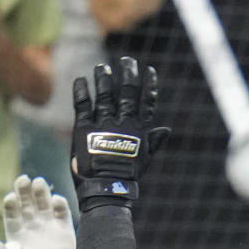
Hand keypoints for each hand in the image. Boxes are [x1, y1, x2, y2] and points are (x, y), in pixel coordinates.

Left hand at [0, 176, 77, 248]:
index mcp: (17, 239)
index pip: (11, 216)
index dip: (10, 206)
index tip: (10, 197)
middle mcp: (32, 230)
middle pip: (26, 206)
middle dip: (24, 192)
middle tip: (23, 179)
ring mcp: (49, 230)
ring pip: (43, 206)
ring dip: (41, 193)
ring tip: (39, 183)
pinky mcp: (66, 232)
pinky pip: (63, 215)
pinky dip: (60, 205)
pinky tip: (56, 199)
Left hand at [71, 57, 169, 211]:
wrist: (105, 187)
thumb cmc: (127, 176)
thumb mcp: (144, 159)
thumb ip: (154, 141)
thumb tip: (167, 129)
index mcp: (139, 131)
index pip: (146, 103)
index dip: (148, 85)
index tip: (149, 71)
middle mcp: (123, 124)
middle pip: (127, 94)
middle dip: (128, 75)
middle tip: (127, 61)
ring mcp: (103, 124)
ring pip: (106, 95)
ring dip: (104, 79)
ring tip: (102, 66)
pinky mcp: (84, 127)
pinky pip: (83, 104)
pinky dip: (82, 91)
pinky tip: (81, 79)